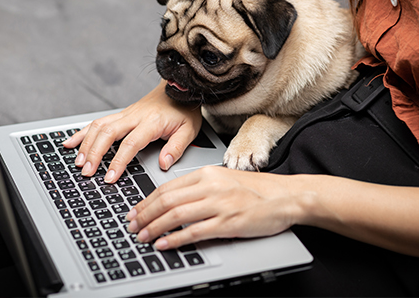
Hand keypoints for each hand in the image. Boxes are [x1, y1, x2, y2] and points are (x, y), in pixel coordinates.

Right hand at [63, 81, 201, 182]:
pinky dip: (82, 132)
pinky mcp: (121, 115)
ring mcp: (126, 114)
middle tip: (87, 172)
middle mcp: (135, 116)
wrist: (180, 87)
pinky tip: (70, 143)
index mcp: (151, 122)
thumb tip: (164, 163)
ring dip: (86, 144)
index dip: (118, 161)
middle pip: (107, 133)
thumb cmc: (184, 110)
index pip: (130, 143)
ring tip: (78, 162)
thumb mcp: (189, 130)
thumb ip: (176, 148)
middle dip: (94, 154)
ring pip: (99, 126)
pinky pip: (97, 122)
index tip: (110, 176)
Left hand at [125, 166, 301, 249]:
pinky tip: (165, 244)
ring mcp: (219, 204)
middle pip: (167, 201)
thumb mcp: (224, 180)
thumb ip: (200, 188)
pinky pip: (195, 232)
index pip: (167, 188)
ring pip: (176, 215)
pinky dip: (175, 239)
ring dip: (154, 228)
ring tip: (143, 236)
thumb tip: (173, 201)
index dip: (146, 201)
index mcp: (207, 174)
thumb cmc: (257, 190)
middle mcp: (210, 186)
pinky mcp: (228, 222)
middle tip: (132, 226)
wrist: (285, 196)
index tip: (135, 211)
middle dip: (144, 215)